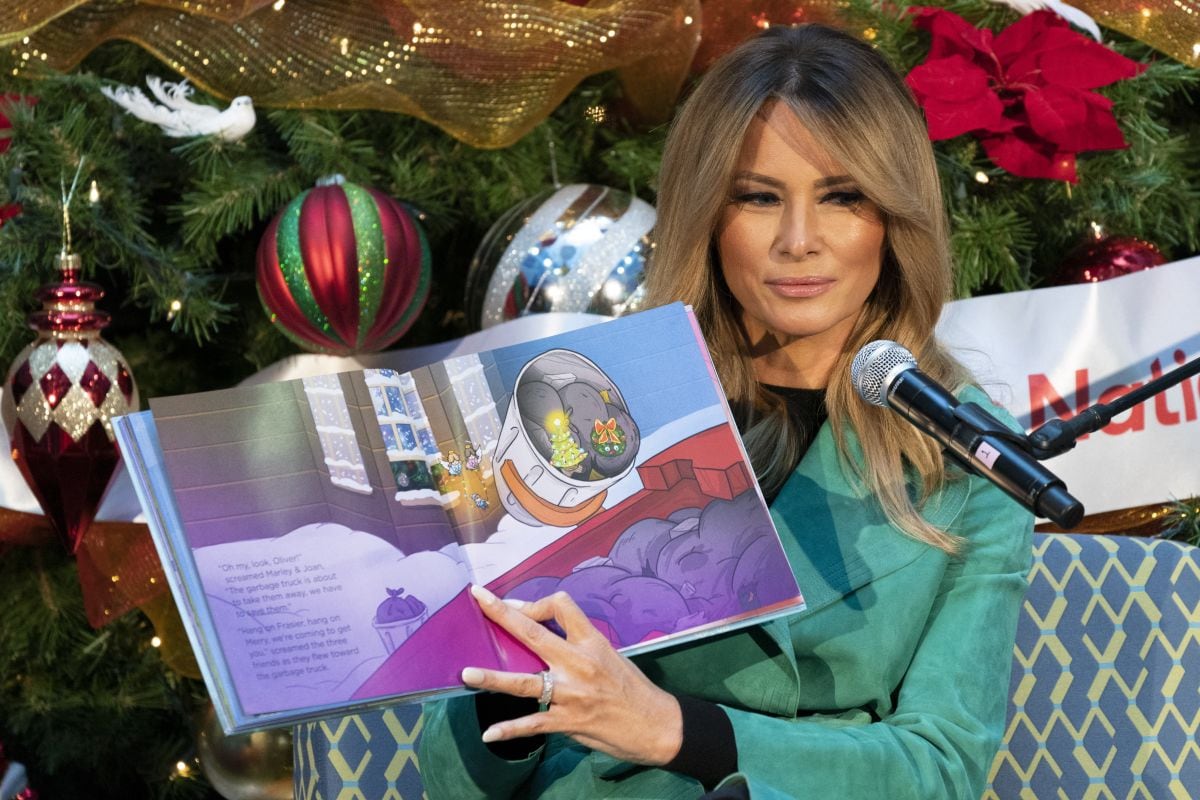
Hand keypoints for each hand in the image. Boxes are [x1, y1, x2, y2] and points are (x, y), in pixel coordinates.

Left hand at [462, 584, 683, 765]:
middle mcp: (579, 663)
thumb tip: (544, 638)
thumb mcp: (610, 655)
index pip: (560, 605)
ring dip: (492, 677)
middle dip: (502, 614)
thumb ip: (578, 645)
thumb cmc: (633, 689)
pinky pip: (532, 724)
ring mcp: (571, 694)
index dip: (535, 602)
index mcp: (592, 641)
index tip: (519, 608)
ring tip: (466, 674)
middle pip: (533, 633)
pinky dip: (508, 730)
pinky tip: (489, 734)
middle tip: (479, 598)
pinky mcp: (568, 721)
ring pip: (523, 682)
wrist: (657, 725)